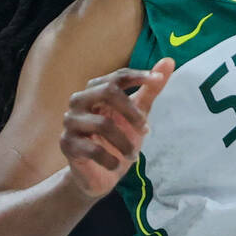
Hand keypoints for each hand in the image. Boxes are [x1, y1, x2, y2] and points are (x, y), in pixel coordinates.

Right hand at [60, 60, 173, 198]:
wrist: (100, 174)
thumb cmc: (119, 138)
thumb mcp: (138, 113)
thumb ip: (150, 90)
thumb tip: (169, 61)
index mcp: (96, 88)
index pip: (118, 76)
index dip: (139, 76)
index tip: (159, 80)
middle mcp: (80, 100)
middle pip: (108, 92)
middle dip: (132, 112)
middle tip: (147, 130)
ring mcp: (71, 121)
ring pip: (102, 123)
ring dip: (124, 142)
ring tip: (133, 155)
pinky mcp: (66, 144)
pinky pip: (93, 148)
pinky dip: (111, 159)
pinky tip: (116, 164)